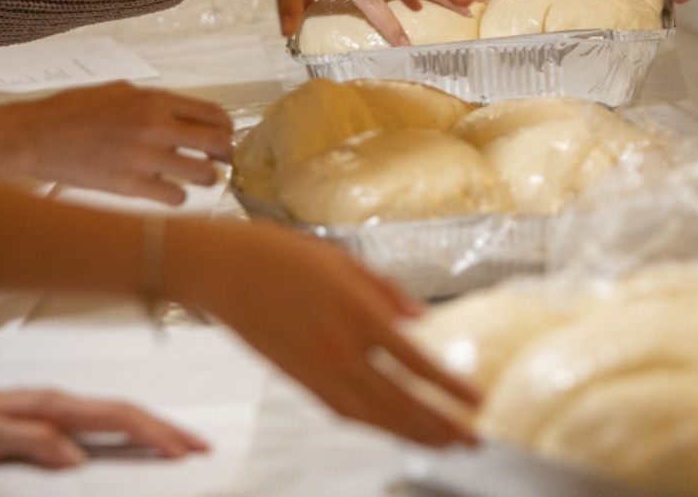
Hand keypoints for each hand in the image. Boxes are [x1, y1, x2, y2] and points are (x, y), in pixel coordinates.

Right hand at [0, 83, 232, 203]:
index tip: (224, 135)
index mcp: (153, 100)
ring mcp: (144, 158)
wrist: (35, 136)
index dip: (226, 128)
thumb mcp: (117, 91)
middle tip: (219, 160)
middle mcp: (155, 127)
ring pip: (203, 174)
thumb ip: (153, 101)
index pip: (213, 113)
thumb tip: (181, 114)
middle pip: (218, 144)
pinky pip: (176, 198)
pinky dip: (178, 197)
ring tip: (196, 178)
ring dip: (206, 178)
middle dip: (224, 154)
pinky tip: (168, 192)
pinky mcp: (130, 186)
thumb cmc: (71, 112)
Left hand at [0, 377, 208, 467]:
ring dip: (152, 426)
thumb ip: (34, 443)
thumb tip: (78, 460)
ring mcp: (57, 406)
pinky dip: (128, 427)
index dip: (152, 434)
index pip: (116, 418)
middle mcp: (61, 402)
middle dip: (166, 428)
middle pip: (127, 412)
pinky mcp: (49, 414)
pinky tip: (134, 436)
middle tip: (201, 446)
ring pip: (117, 413)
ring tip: (179, 442)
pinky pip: (101, 419)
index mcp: (53, 407)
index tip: (181, 451)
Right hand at [170, 220, 482, 447]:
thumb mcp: (342, 258)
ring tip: (443, 444)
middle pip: (399, 402)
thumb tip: (421, 318)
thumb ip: (386, 291)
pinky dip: (373, 425)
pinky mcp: (296, 379)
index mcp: (356, 314)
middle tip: (472, 440)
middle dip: (440, 426)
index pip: (416, 364)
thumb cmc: (278, 253)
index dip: (450, 387)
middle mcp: (339, 350)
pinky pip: (342, 411)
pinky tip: (392, 428)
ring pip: (372, 416)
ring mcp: (315, 370)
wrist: (219, 269)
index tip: (479, 400)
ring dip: (411, 434)